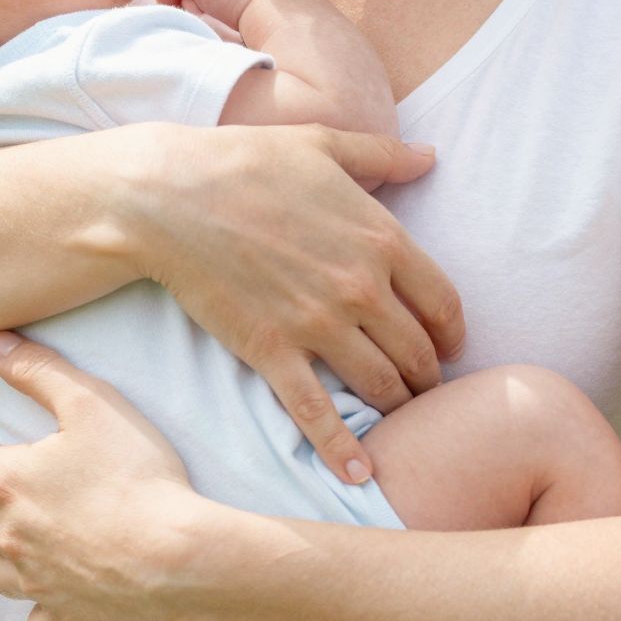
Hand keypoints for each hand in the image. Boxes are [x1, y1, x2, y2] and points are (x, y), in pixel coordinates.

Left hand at [0, 332, 212, 620]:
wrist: (179, 557)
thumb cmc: (136, 475)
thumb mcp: (91, 403)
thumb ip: (40, 371)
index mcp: (8, 482)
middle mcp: (10, 537)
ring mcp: (37, 583)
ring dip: (2, 550)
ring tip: (20, 536)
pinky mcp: (68, 618)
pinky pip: (38, 620)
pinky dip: (40, 606)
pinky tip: (53, 593)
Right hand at [114, 122, 463, 485]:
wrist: (168, 195)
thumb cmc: (245, 160)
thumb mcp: (322, 143)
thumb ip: (383, 154)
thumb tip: (430, 154)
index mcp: (380, 236)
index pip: (443, 303)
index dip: (452, 334)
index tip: (448, 347)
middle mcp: (360, 287)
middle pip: (418, 353)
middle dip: (428, 378)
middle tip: (424, 390)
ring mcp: (317, 324)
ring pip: (380, 387)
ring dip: (397, 409)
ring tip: (396, 419)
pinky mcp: (272, 352)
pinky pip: (317, 413)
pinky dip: (341, 451)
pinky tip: (358, 476)